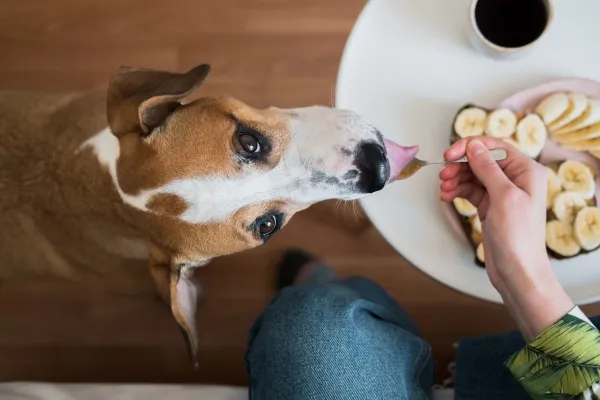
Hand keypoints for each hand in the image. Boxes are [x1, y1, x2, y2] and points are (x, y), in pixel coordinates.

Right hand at [439, 137, 573, 339]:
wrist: (517, 271)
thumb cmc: (518, 237)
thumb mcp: (503, 196)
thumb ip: (488, 168)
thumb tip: (474, 146)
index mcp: (527, 171)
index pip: (495, 148)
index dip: (470, 147)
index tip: (449, 154)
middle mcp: (516, 179)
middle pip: (481, 161)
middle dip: (460, 165)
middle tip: (443, 174)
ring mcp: (502, 193)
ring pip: (473, 176)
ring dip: (456, 179)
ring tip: (443, 188)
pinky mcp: (491, 207)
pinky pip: (471, 191)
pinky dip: (458, 191)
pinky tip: (447, 197)